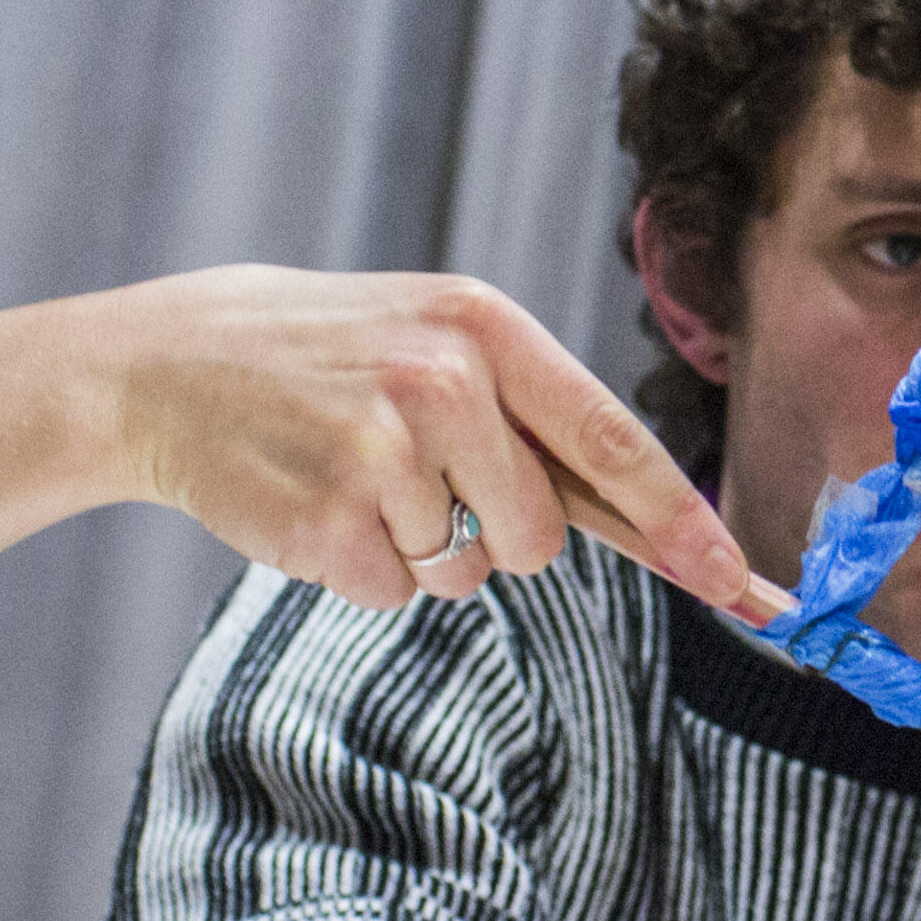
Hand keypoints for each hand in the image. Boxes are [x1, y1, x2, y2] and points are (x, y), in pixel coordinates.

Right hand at [94, 265, 769, 620]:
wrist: (177, 365)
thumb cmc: (336, 360)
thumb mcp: (442, 345)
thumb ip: (545, 427)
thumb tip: (670, 522)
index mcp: (486, 328)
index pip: (612, 441)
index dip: (682, 522)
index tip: (743, 579)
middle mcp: (442, 380)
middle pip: (543, 534)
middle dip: (502, 534)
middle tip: (421, 475)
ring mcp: (382, 450)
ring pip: (469, 569)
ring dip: (424, 548)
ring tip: (356, 474)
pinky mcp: (330, 520)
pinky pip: (398, 592)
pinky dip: (365, 568)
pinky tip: (317, 501)